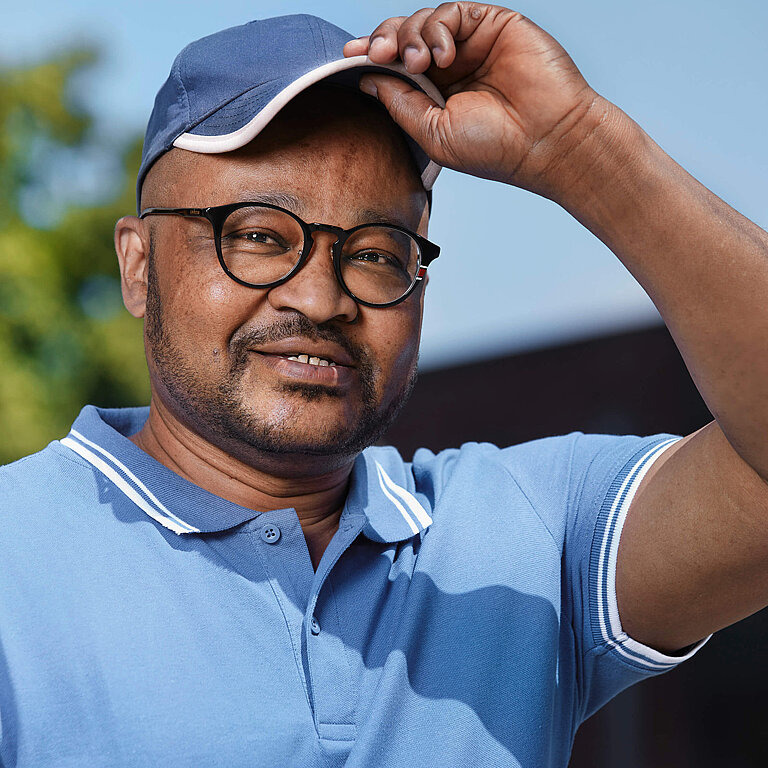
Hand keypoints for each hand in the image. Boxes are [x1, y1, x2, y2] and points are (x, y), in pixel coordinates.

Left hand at [344, 3, 614, 198]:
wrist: (544, 140)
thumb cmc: (493, 148)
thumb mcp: (432, 133)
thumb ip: (399, 104)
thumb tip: (367, 79)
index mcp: (434, 95)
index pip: (394, 67)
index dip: (371, 56)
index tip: (349, 55)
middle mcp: (450, 68)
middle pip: (402, 37)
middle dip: (384, 41)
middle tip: (379, 54)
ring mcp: (471, 45)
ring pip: (423, 22)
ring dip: (411, 36)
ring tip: (422, 63)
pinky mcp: (492, 25)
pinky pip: (453, 11)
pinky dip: (439, 27)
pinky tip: (444, 55)